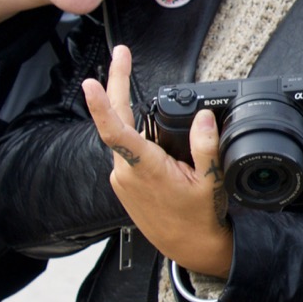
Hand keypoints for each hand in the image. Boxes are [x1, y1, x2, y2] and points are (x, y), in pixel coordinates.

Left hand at [82, 45, 232, 276]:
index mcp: (146, 169)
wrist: (189, 248)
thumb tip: (203, 117)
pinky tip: (153, 132)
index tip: (91, 84)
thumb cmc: (199, 219)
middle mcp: (126, 172)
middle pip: (116, 121)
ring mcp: (122, 178)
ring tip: (134, 79)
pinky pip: (128, 149)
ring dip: (130, 111)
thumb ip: (206, 146)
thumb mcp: (211, 181)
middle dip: (116, 83)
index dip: (100, 107)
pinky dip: (138, 134)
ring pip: (123, 135)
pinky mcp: (123, 182)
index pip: (116, 133)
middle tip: (122, 53)